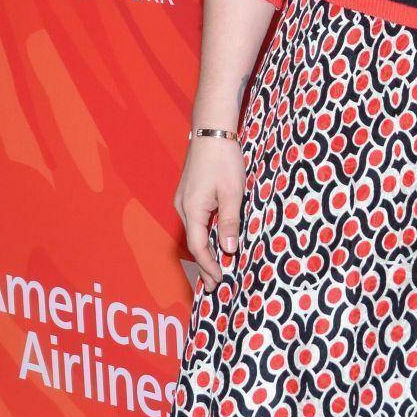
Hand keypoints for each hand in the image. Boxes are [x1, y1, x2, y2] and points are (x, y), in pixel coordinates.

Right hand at [175, 136, 245, 288]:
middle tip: (215, 286)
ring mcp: (183, 200)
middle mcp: (183, 207)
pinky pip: (195, 221)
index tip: (220, 281)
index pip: (199, 247)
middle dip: (204, 264)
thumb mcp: (233, 193)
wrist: (212, 131)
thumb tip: (229, 251)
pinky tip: (213, 242)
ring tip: (216, 268)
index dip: (209, 266)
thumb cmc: (224, 160)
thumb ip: (229, 223)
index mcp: (192, 209)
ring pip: (194, 232)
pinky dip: (204, 236)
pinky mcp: (189, 194)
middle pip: (193, 243)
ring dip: (205, 251)